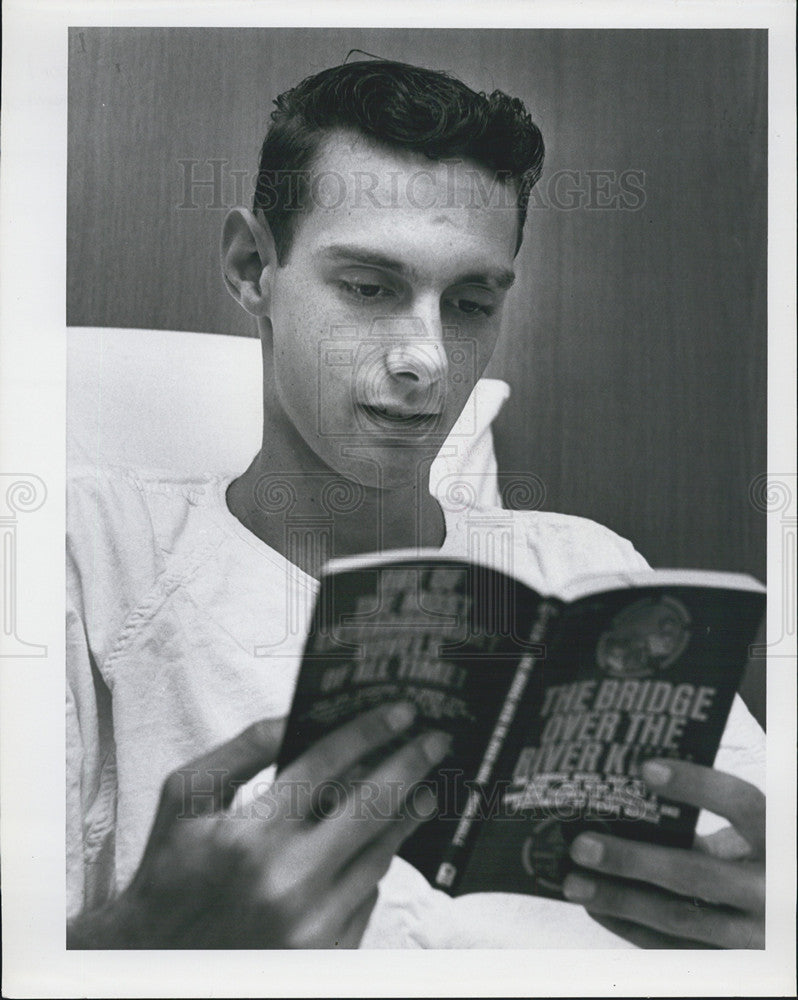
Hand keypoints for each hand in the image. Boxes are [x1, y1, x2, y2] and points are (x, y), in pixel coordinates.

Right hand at [67, 702, 446, 948]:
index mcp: (249, 836)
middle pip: (371, 807)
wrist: (157, 961)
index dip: (369, 731)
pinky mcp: (325, 955)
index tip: (402, 711)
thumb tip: (298, 718)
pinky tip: (381, 840)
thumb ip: (242, 750)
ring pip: (380, 853)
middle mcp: (286, 882)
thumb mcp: (185, 796)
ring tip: (425, 786)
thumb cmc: (170, 869)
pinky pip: (368, 895)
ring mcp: (310, 926)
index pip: (326, 765)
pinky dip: (377, 861)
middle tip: (438, 740)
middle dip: (411, 763)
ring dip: (407, 813)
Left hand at [563, 759, 764, 947]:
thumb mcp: (752, 836)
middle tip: (583, 846)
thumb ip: (710, 823)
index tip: (646, 769)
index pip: (742, 805)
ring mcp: (756, 935)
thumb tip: (627, 801)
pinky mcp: (736, 965)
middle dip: (631, 860)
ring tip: (575, 883)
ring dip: (619, 901)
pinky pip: (677, 951)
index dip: (696, 785)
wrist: (792, 914)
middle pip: (695, 874)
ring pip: (680, 920)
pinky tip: (598, 909)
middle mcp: (774, 891)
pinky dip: (632, 929)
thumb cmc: (763, 859)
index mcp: (781, 841)